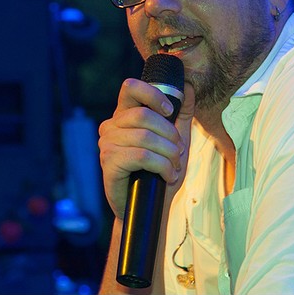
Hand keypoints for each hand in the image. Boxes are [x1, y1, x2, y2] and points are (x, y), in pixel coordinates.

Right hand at [98, 78, 194, 219]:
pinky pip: (141, 156)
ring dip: (169, 153)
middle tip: (178, 151)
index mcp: (124, 116)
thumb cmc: (159, 172)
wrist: (148, 208)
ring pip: (145, 137)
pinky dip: (162, 166)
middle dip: (169, 134)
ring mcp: (107, 144)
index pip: (130, 88)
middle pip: (143, 116)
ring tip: (174, 166)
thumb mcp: (176, 139)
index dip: (152, 94)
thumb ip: (181, 113)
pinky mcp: (108, 163)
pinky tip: (167, 176)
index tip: (169, 110)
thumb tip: (187, 86)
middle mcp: (111, 126)